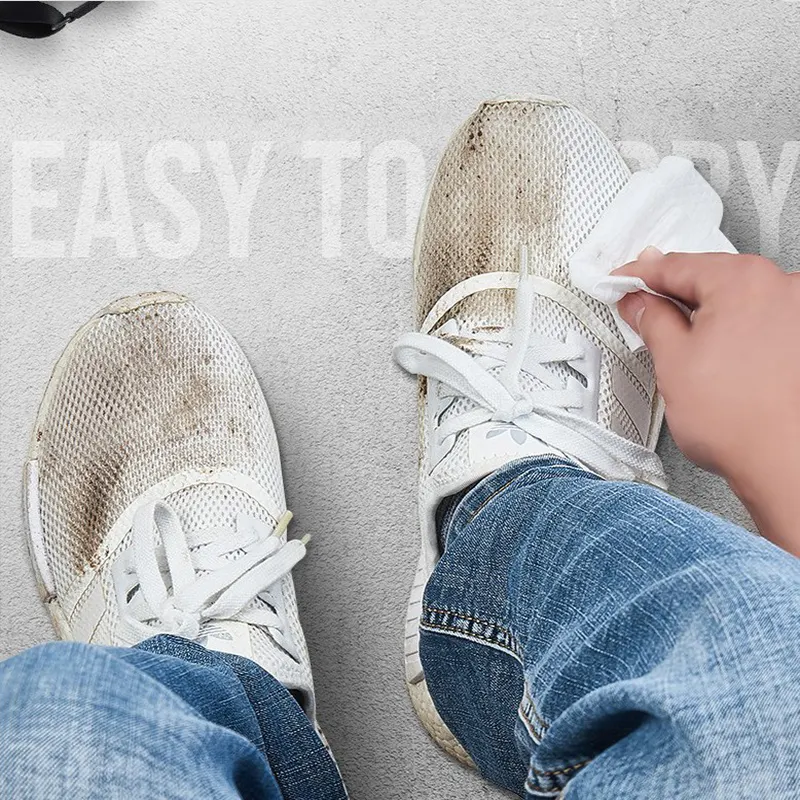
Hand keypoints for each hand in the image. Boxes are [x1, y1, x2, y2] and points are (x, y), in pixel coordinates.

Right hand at [615, 250, 799, 556]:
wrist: (785, 463)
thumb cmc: (741, 421)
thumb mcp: (673, 361)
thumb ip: (651, 319)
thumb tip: (639, 303)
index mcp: (744, 282)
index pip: (677, 265)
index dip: (639, 275)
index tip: (623, 281)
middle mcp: (781, 288)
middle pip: (712, 275)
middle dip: (674, 290)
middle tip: (643, 306)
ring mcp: (799, 313)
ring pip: (739, 296)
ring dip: (706, 309)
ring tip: (680, 337)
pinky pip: (761, 317)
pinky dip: (734, 326)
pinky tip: (717, 349)